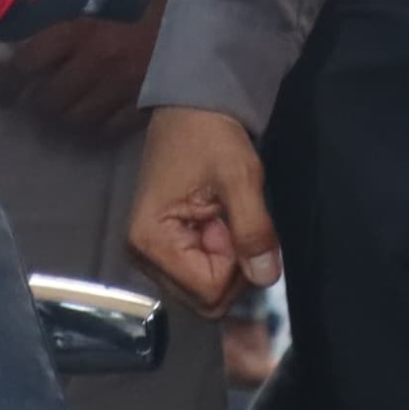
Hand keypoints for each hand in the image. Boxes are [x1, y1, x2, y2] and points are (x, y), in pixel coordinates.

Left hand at [0, 0, 168, 136]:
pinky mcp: (144, 103)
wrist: (203, 0)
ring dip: (63, 117)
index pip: (28, 63)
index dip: (11, 79)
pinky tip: (91, 119)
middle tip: (28, 102)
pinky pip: (110, 129)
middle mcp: (93, 62)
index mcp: (76, 27)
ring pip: (77, 119)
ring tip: (57, 111)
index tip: (5, 86)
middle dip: (35, 103)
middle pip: (49, 99)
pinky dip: (96, 127)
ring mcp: (119, 87)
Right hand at [128, 104, 280, 317]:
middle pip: (205, 300)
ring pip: (205, 291)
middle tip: (230, 220)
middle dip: (231, 268)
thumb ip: (253, 228)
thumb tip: (265, 277)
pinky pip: (201, 276)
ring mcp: (151, 256)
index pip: (209, 291)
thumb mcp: (240, 177)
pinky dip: (219, 256)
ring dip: (227, 262)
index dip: (235, 265)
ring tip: (222, 218)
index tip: (233, 222)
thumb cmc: (210, 136)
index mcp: (151, 241)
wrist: (192, 109)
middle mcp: (143, 257)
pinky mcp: (163, 250)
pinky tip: (217, 224)